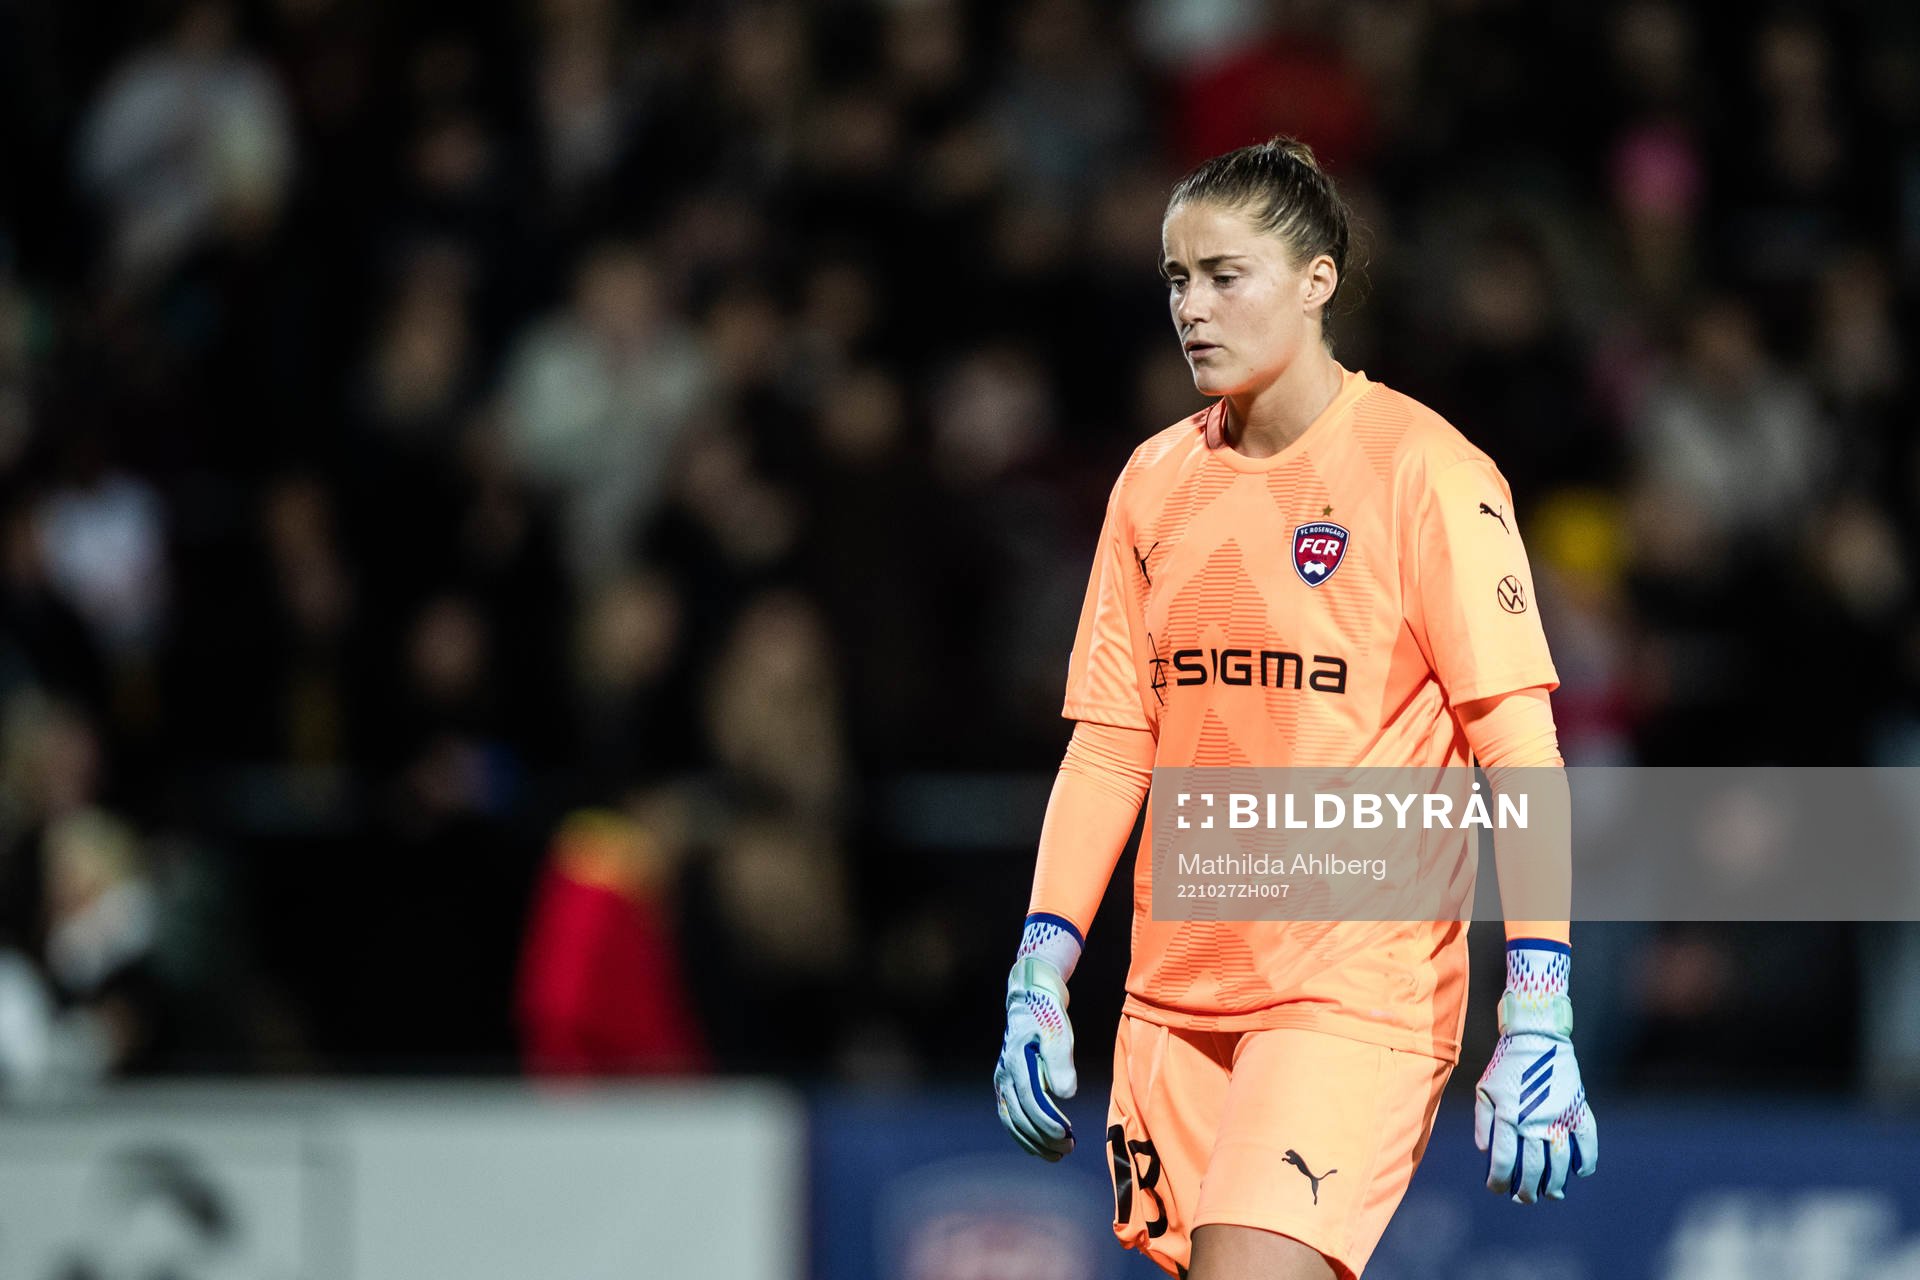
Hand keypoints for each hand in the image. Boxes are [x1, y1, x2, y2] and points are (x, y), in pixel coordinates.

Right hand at [994, 915, 1080, 1159]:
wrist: (1030, 996)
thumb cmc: (1047, 1013)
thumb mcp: (1059, 1031)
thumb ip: (1061, 1062)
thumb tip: (1066, 1094)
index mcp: (1016, 1062)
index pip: (1031, 1102)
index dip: (1048, 1123)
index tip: (1068, 1136)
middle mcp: (1004, 1074)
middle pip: (1021, 1116)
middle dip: (1043, 1138)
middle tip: (1068, 1150)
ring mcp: (1002, 1079)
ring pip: (1013, 1120)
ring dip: (1033, 1141)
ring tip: (1057, 1153)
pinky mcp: (1006, 1082)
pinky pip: (1010, 1116)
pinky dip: (1023, 1134)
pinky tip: (1039, 1144)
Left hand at [1474, 940, 1598, 1202]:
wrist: (1536, 1036)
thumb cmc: (1505, 1063)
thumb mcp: (1484, 1089)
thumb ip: (1482, 1123)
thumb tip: (1485, 1152)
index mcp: (1508, 1118)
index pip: (1504, 1163)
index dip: (1499, 1182)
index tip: (1497, 1190)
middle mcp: (1534, 1122)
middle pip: (1533, 1170)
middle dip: (1527, 1191)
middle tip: (1524, 1198)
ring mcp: (1559, 1117)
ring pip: (1561, 1164)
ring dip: (1556, 1184)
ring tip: (1551, 1194)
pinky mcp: (1578, 1109)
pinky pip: (1587, 1142)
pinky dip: (1586, 1161)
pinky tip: (1579, 1172)